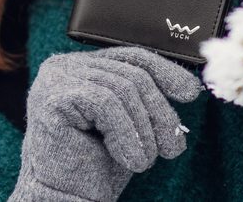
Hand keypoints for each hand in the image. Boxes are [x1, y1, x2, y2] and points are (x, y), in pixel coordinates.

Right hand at [9, 47, 202, 201]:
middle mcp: (64, 66)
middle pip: (131, 74)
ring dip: (142, 131)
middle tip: (172, 148)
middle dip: (159, 113)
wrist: (67, 199)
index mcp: (81, 67)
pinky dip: (126, 134)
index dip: (165, 72)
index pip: (131, 56)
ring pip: (122, 89)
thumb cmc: (96, 165)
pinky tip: (131, 160)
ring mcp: (55, 79)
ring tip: (145, 161)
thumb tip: (190, 86)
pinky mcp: (53, 97)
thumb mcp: (131, 124)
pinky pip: (106, 103)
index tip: (190, 93)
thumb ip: (146, 99)